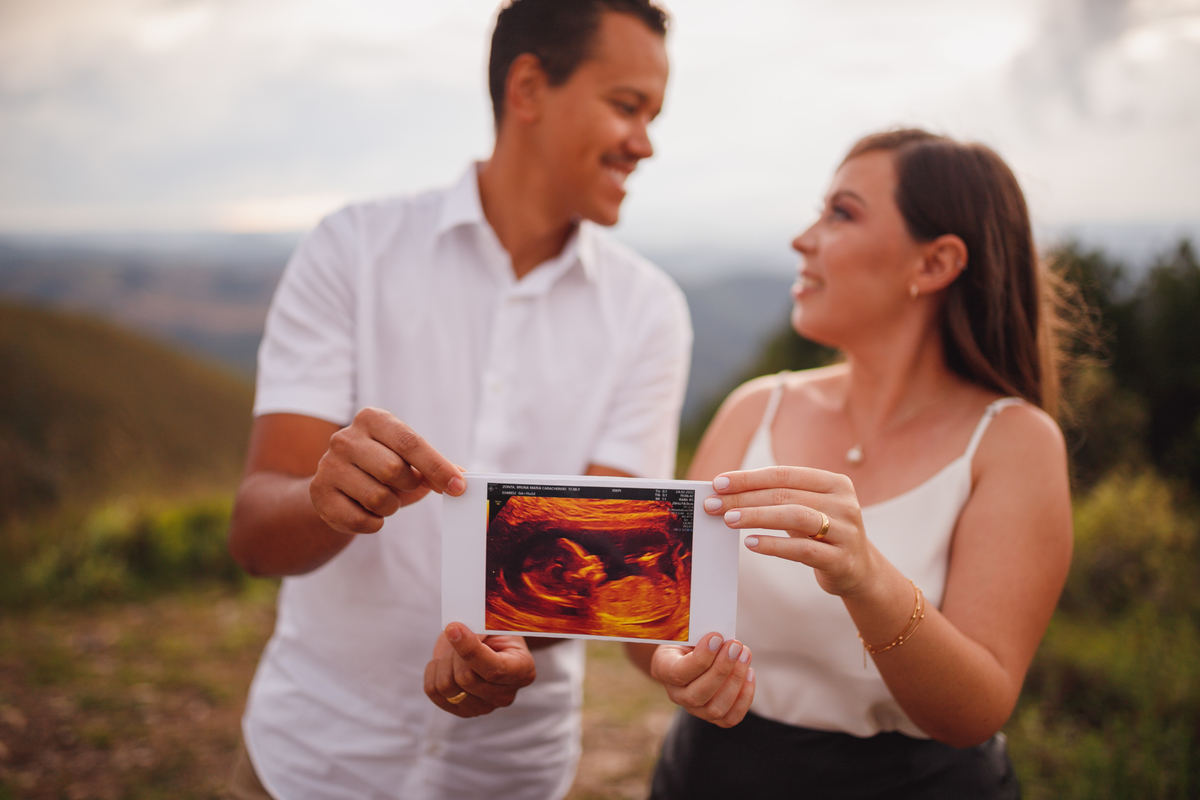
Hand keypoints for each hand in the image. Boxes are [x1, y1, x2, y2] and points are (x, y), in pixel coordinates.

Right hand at [309, 407, 464, 534]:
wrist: (336, 488)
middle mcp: (346, 437)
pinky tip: (367, 511)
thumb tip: (463, 478)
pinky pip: (360, 520)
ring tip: (383, 498)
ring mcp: (328, 465)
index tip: (458, 487)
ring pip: (378, 498)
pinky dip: (374, 523)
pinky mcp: (318, 493)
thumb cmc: (381, 469)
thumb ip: (436, 467)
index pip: (410, 442)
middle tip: (404, 487)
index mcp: (372, 419)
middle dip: (408, 486)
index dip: (437, 467)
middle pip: (394, 470)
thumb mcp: (409, 461)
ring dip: (391, 507)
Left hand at [423, 624, 536, 717]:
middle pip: (466, 679)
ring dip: (444, 661)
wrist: (490, 644)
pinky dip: (432, 672)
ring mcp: (484, 707)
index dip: (470, 650)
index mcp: (523, 671)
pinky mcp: (462, 711)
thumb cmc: (494, 631)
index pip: (494, 670)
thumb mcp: (493, 623)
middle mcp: (506, 695)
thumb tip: (456, 632)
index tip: (453, 628)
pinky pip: (433, 692)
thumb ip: (479, 628)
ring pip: (447, 687)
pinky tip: (444, 663)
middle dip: (455, 652)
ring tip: (453, 651)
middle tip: (459, 636)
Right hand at [650, 632, 753, 727]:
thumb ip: (699, 633)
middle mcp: (675, 694)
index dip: (701, 658)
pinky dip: (744, 698)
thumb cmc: (689, 638)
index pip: (678, 673)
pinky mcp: (713, 716)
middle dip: (721, 669)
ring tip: (745, 655)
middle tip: (735, 645)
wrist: (688, 654)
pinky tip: (749, 674)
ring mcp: (694, 709)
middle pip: (697, 695)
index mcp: (663, 669)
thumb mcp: (686, 630)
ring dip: (735, 681)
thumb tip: (722, 636)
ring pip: (715, 709)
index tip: (717, 637)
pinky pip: (731, 718)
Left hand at [704, 467, 874, 596]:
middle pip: (785, 494)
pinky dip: (773, 545)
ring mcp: (846, 531)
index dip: (749, 478)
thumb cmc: (822, 535)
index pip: (783, 474)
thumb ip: (777, 498)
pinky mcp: (841, 559)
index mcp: (834, 482)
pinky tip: (750, 543)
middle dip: (744, 498)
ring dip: (757, 516)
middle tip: (714, 504)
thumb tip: (727, 493)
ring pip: (795, 516)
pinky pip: (802, 550)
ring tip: (729, 520)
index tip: (718, 483)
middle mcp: (843, 503)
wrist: (859, 571)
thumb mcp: (806, 510)